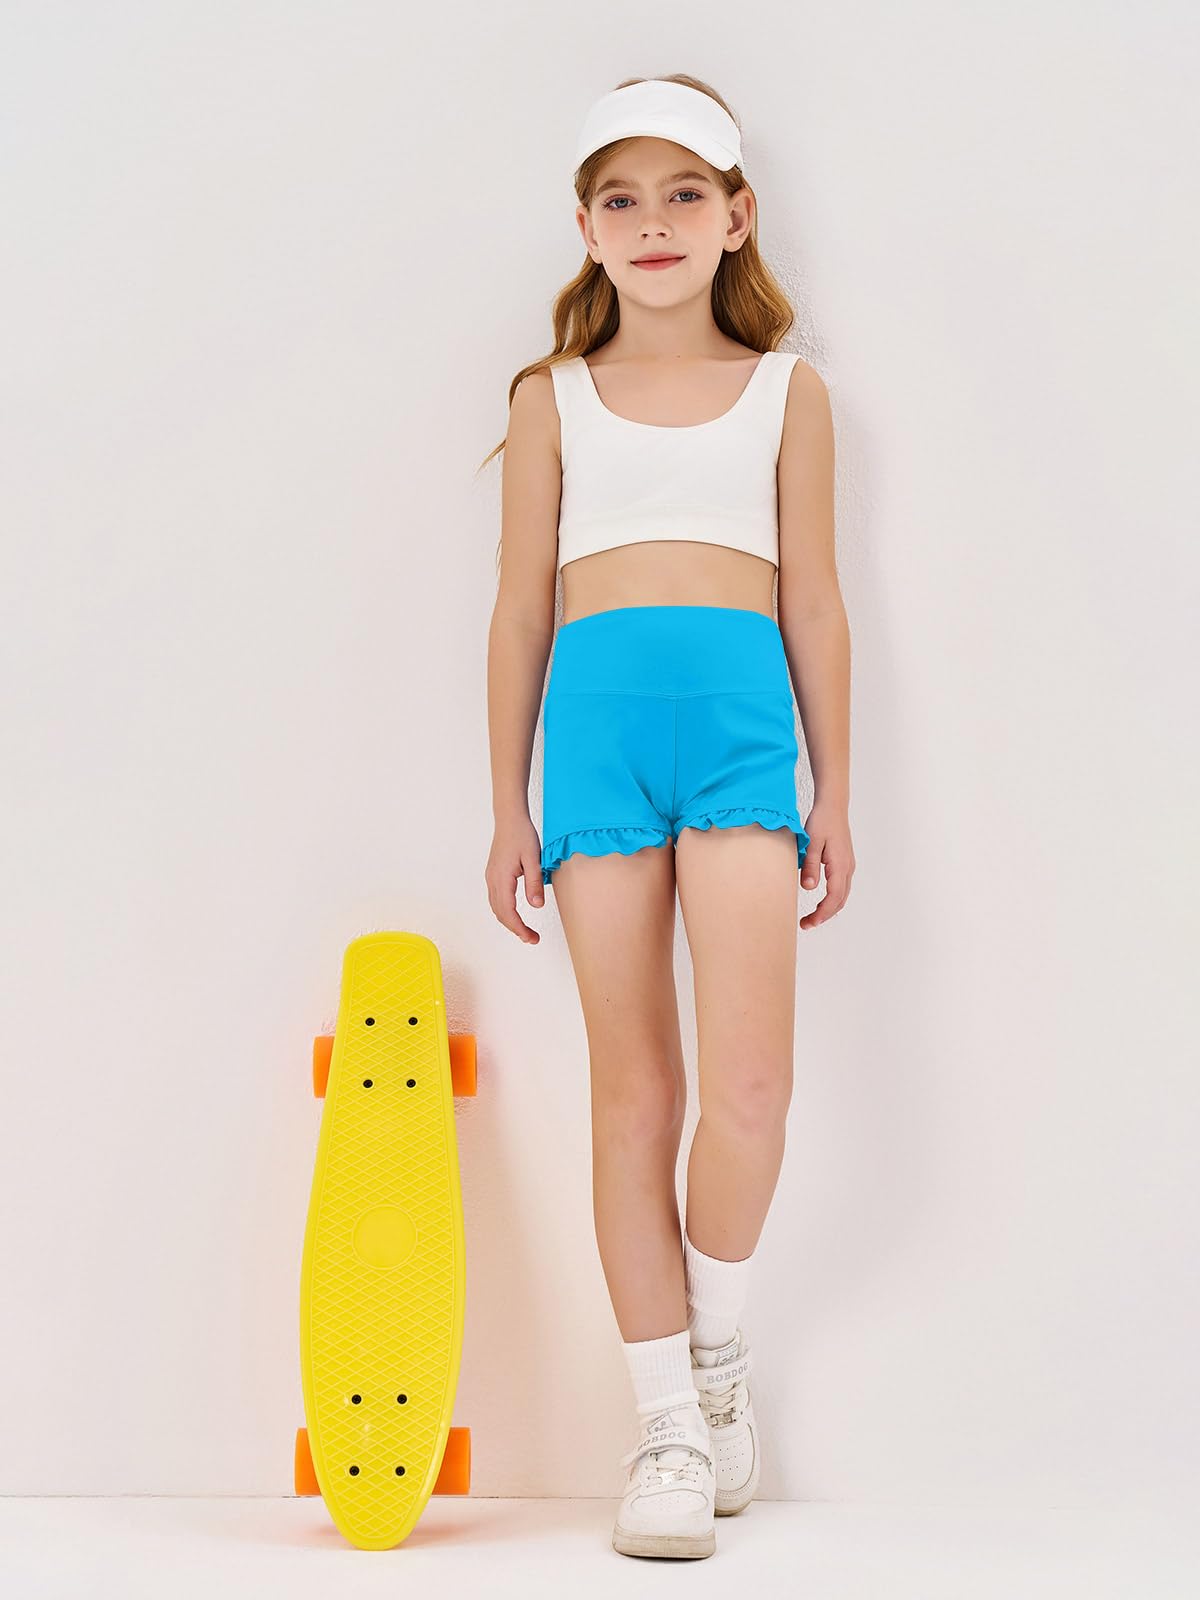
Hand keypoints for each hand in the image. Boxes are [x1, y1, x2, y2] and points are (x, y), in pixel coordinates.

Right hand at [485, 813, 544, 943]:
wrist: (509, 819)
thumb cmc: (522, 835)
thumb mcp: (534, 859)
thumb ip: (534, 883)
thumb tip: (536, 906)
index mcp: (502, 879)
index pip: (508, 912)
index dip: (519, 928)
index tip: (532, 938)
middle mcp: (492, 880)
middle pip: (500, 914)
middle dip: (516, 929)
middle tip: (533, 938)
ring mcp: (491, 878)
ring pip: (496, 908)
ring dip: (509, 922)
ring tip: (525, 931)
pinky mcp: (493, 875)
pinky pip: (496, 899)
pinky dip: (505, 912)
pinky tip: (515, 915)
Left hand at [798, 800, 854, 929]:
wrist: (833, 806)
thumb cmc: (821, 822)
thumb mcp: (812, 843)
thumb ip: (811, 866)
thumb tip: (809, 888)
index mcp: (840, 866)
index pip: (833, 898)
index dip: (822, 914)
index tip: (808, 923)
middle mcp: (847, 868)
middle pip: (839, 901)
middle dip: (824, 916)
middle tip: (806, 924)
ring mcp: (848, 866)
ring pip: (841, 896)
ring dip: (828, 909)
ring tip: (811, 917)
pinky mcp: (844, 863)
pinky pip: (841, 887)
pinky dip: (832, 899)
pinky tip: (821, 902)